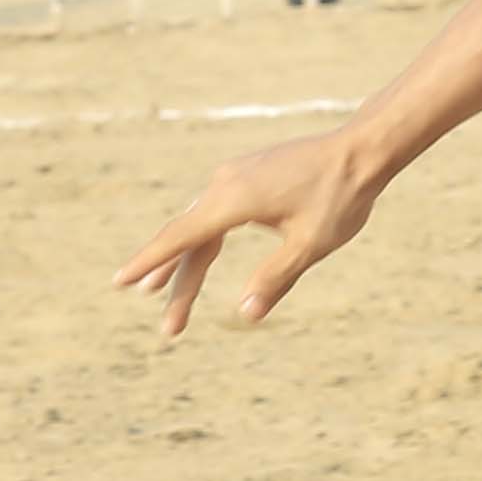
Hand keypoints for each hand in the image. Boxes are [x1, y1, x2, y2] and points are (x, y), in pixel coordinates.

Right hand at [120, 128, 375, 329]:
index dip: (150, 263)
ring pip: (200, 227)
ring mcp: (235, 177)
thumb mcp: (310, 244)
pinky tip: (197, 257)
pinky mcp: (247, 176)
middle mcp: (226, 184)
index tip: (120, 281)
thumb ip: (276, 278)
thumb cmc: (340, 196)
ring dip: (185, 262)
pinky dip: (202, 239)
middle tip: (170, 331)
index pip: (181, 238)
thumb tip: (246, 314)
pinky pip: (213, 213)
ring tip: (158, 293)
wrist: (361, 149)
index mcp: (234, 200)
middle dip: (179, 286)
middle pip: (190, 241)